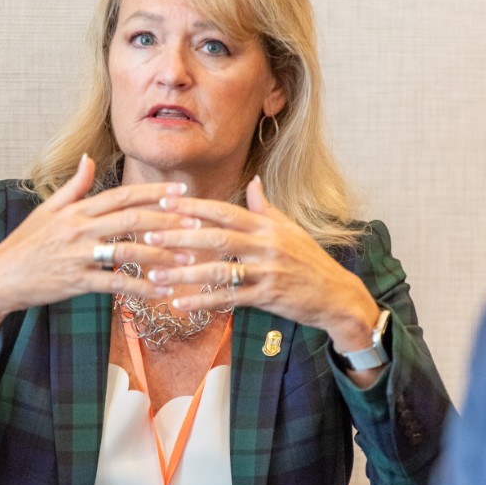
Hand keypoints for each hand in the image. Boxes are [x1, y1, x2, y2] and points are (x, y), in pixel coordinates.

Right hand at [0, 156, 197, 372]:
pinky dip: (140, 287)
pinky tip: (162, 290)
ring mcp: (78, 255)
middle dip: (167, 220)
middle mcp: (79, 229)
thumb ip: (74, 186)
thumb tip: (89, 158)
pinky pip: (114, 284)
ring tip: (189, 258)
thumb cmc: (25, 244)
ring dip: (161, 254)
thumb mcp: (47, 210)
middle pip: (131, 219)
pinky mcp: (75, 281)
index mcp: (77, 210)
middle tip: (197, 222)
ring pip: (127, 251)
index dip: (154, 192)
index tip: (182, 190)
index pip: (123, 195)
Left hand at [142, 176, 379, 354]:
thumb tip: (253, 181)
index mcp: (267, 226)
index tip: (165, 202)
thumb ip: (266, 208)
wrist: (337, 296)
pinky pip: (229, 299)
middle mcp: (266, 245)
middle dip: (180, 235)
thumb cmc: (310, 262)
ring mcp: (267, 271)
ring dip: (184, 272)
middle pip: (216, 236)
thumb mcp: (291, 230)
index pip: (224, 211)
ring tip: (156, 273)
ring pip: (219, 269)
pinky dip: (202, 301)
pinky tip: (180, 303)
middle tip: (148, 234)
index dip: (194, 206)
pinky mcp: (267, 297)